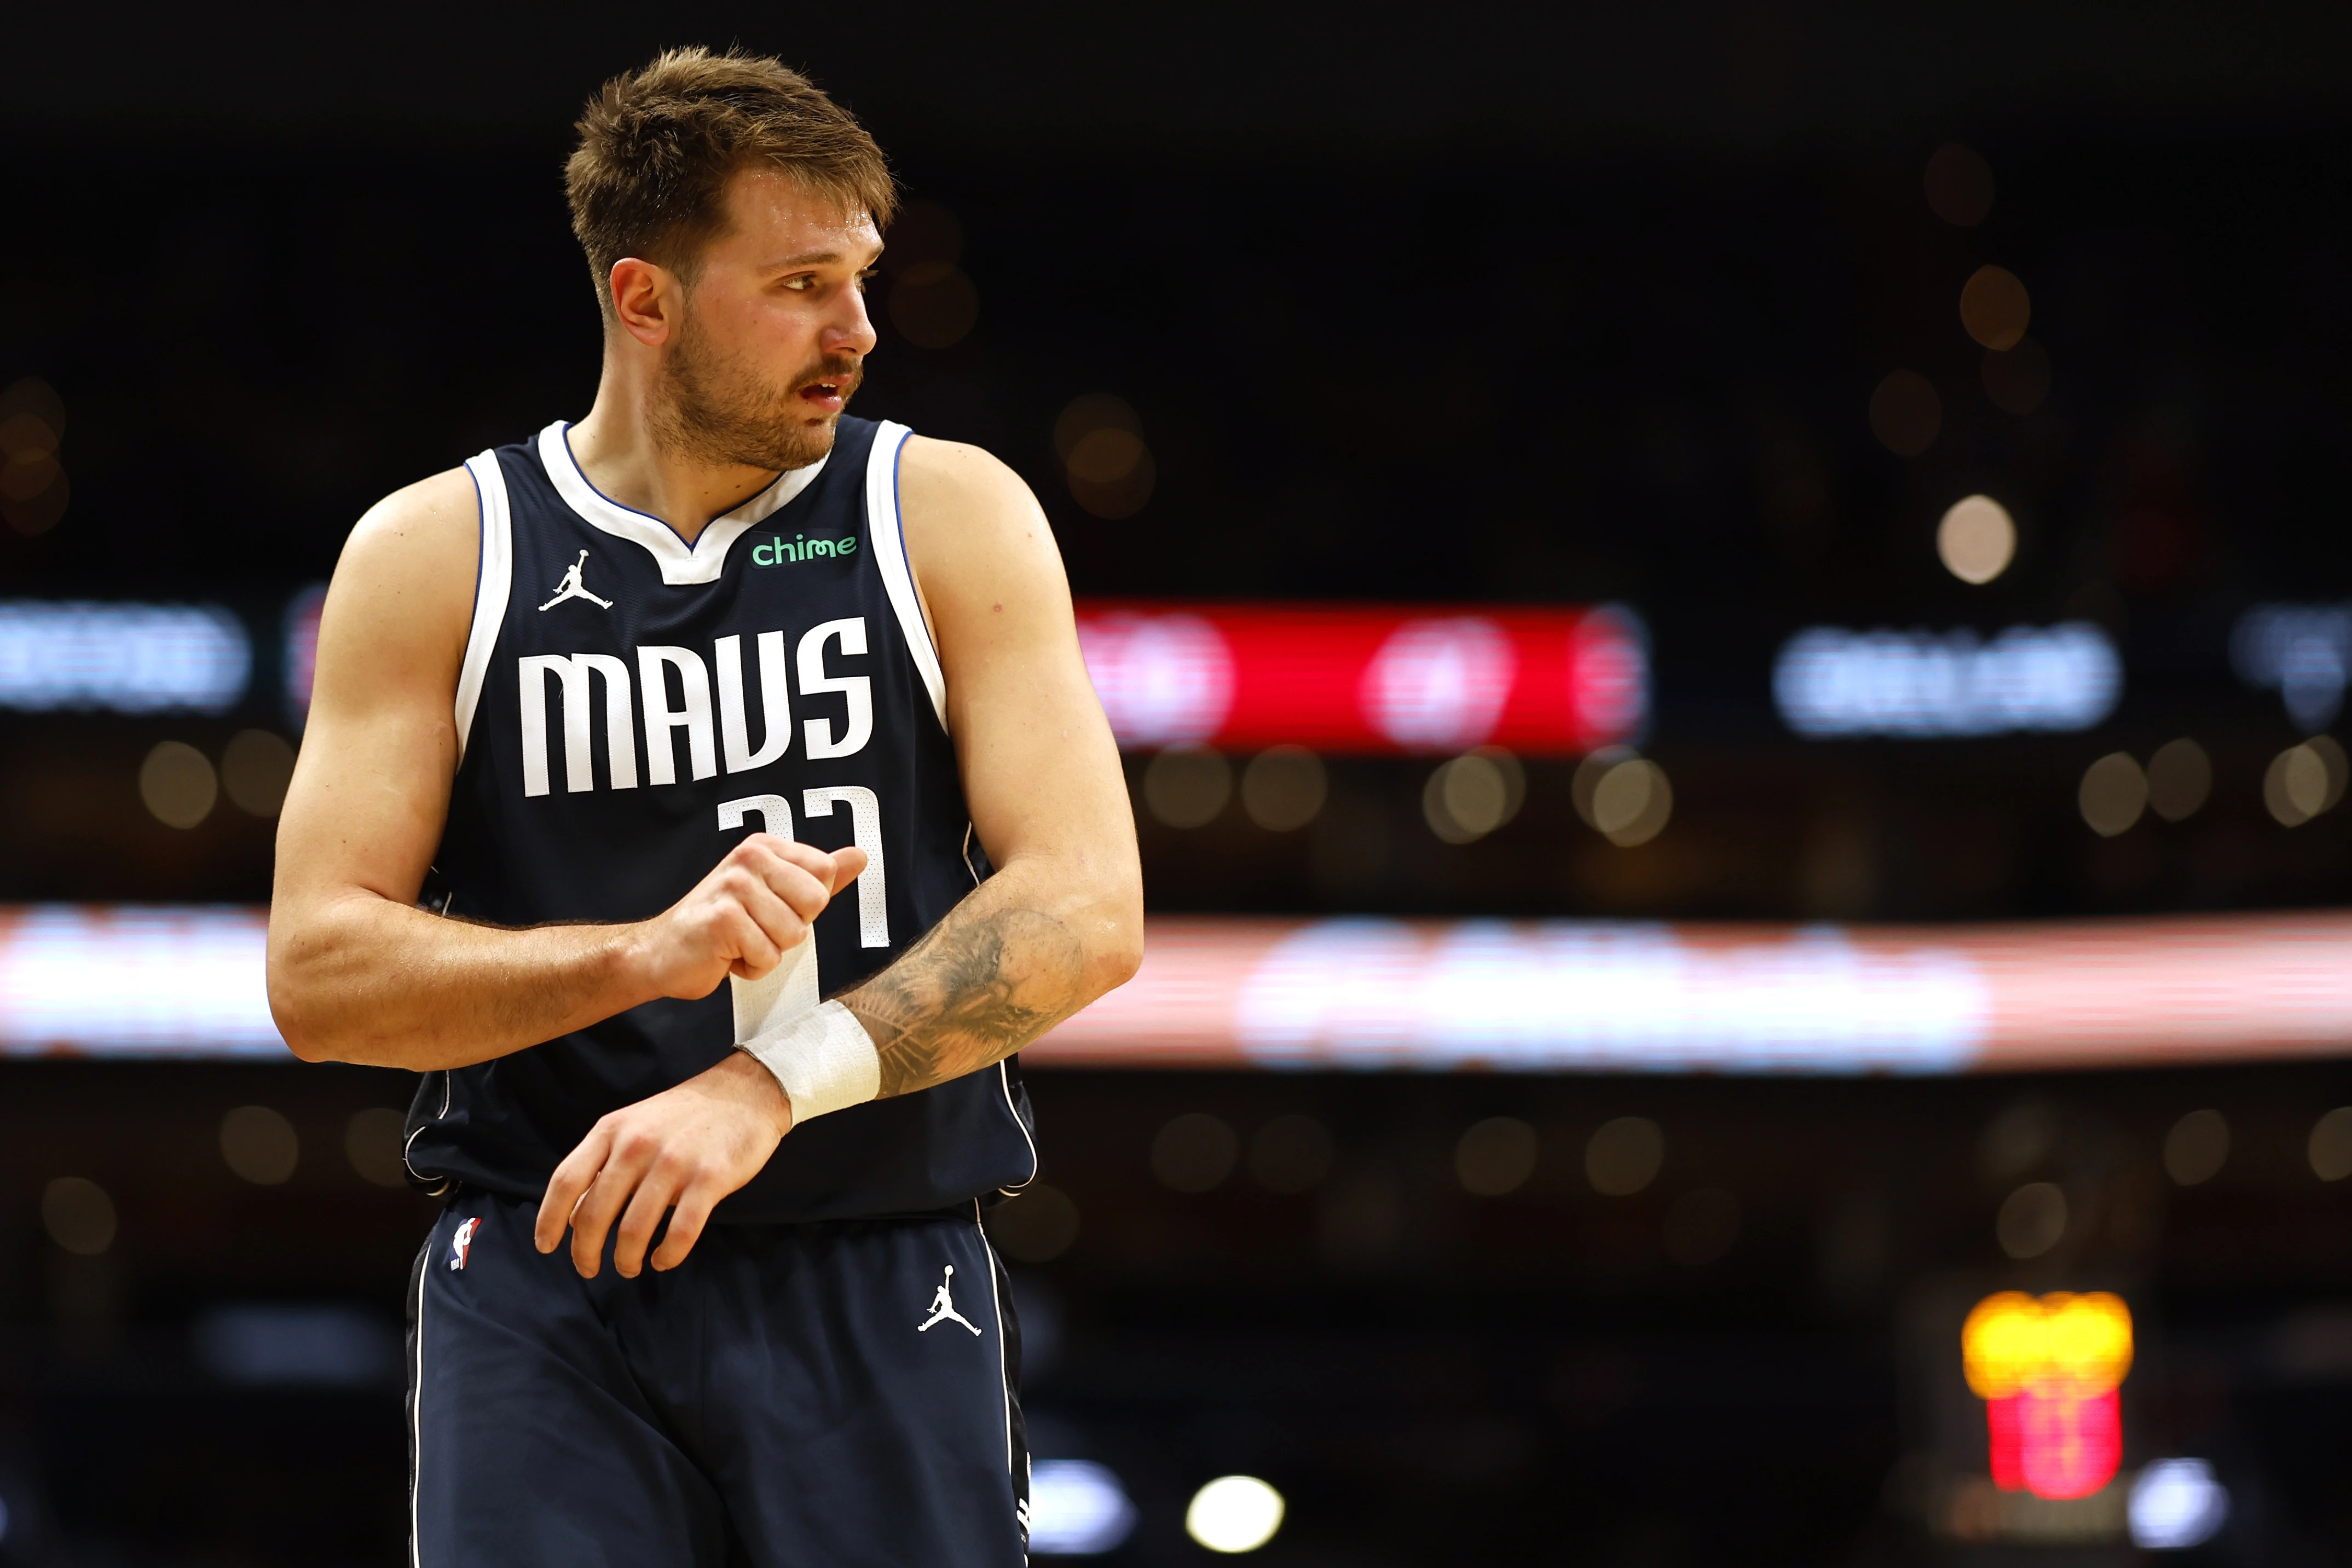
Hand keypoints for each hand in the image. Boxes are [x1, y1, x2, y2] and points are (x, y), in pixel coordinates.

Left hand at [533, 1051, 793, 1277]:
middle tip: (589, 1269)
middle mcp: (637, 1145)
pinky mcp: (710, 1178)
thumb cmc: (684, 1116)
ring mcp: (674, 1162)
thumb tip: (573, 1217)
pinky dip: (668, 1255)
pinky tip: (663, 1260)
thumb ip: (602, 1167)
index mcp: (612, 1130)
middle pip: (595, 1213)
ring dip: (626, 1259)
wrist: (745, 1092)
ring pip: (635, 1229)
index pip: (566, 1181)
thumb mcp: (632, 1127)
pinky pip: (681, 1231)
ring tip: (629, 1267)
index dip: (549, 1220)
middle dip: (586, 1252)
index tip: (546, 1247)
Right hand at [630, 834, 868, 1000]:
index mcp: (765, 848)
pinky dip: (751, 968)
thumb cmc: (723, 927)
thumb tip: (860, 855)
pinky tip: (726, 955)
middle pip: (815, 903)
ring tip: (739, 942)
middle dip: (791, 929)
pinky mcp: (723, 920)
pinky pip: (768, 957)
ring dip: (769, 951)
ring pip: (793, 934)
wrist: (661, 954)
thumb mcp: (776, 895)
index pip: (824, 874)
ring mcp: (734, 886)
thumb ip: (819, 877)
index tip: (771, 908)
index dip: (805, 905)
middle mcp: (749, 858)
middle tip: (755, 927)